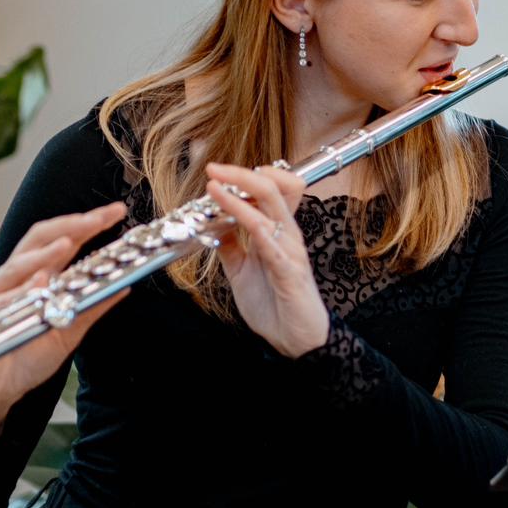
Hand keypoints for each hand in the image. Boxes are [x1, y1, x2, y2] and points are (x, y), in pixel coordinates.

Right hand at [0, 201, 129, 443]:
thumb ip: (91, 307)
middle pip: (36, 241)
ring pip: (16, 267)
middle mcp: (12, 279)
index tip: (114, 212)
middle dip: (68, 227)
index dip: (85, 223)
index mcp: (34, 275)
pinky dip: (18, 295)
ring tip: (67, 246)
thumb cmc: (27, 355)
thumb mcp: (68, 329)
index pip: (60, 239)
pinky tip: (36, 288)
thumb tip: (124, 286)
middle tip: (95, 220)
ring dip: (43, 256)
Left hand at [204, 162, 328, 357]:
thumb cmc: (274, 304)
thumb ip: (231, 246)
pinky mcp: (288, 270)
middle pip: (273, 188)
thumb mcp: (241, 270)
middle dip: (241, 173)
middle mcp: (287, 235)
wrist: (294, 339)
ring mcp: (289, 250)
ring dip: (240, 191)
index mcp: (279, 232)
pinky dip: (247, 221)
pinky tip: (230, 215)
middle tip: (214, 167)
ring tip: (215, 184)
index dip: (248, 176)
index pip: (273, 189)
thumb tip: (213, 225)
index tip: (218, 172)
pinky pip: (269, 239)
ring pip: (271, 206)